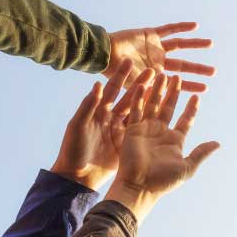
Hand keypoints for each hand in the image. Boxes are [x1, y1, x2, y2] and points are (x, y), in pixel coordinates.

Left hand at [51, 60, 155, 189]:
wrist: (78, 176)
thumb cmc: (73, 149)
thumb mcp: (78, 125)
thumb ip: (88, 105)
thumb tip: (98, 84)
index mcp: (98, 110)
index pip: (111, 89)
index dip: (120, 75)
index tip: (130, 60)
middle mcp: (110, 117)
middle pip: (128, 96)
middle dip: (140, 82)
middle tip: (154, 69)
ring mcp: (119, 129)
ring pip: (137, 110)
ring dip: (149, 98)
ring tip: (162, 86)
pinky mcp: (126, 142)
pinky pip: (140, 127)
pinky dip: (150, 117)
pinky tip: (162, 108)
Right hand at [106, 22, 215, 91]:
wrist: (103, 54)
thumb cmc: (114, 74)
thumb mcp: (134, 88)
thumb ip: (148, 92)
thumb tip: (163, 104)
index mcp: (154, 76)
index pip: (177, 83)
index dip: (191, 86)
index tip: (206, 89)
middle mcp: (157, 61)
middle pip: (182, 65)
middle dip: (198, 69)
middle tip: (214, 72)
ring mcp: (154, 48)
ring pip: (180, 45)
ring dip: (194, 44)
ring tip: (210, 44)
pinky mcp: (150, 34)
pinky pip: (169, 30)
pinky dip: (181, 27)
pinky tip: (195, 25)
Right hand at [106, 73, 220, 220]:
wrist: (139, 186)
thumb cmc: (163, 180)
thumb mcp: (187, 167)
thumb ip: (201, 153)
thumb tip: (218, 144)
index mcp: (175, 140)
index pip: (185, 120)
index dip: (191, 108)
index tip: (197, 96)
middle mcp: (161, 132)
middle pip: (169, 107)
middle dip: (173, 92)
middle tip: (177, 76)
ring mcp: (146, 130)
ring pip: (153, 104)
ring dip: (157, 90)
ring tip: (162, 74)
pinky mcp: (133, 130)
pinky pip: (136, 110)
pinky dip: (139, 97)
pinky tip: (142, 84)